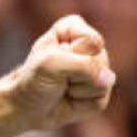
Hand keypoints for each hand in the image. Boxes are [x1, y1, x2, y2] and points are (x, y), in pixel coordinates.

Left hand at [6, 15, 115, 130]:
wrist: (26, 107)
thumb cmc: (34, 79)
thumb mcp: (51, 64)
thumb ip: (84, 66)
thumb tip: (110, 79)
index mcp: (73, 28)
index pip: (92, 41)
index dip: (74, 54)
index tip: (53, 58)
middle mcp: (87, 45)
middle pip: (100, 62)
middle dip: (76, 75)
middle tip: (57, 77)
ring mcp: (96, 68)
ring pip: (104, 82)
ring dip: (78, 90)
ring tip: (62, 87)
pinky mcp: (99, 90)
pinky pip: (101, 100)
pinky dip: (81, 104)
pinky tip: (69, 99)